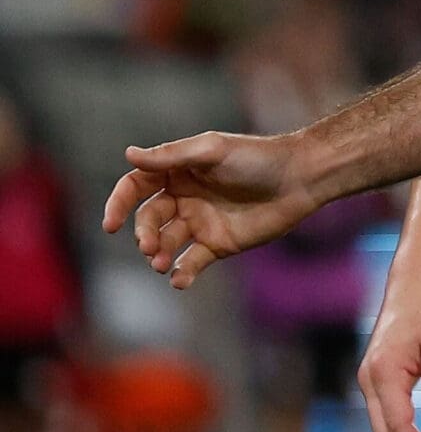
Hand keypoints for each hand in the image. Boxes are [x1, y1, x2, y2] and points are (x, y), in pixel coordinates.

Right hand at [100, 131, 312, 289]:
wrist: (300, 178)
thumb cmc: (257, 158)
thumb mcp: (213, 151)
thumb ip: (172, 156)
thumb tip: (128, 154)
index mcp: (178, 172)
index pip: (136, 187)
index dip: (119, 204)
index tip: (110, 223)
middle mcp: (184, 198)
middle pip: (148, 220)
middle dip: (143, 235)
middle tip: (149, 246)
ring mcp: (200, 223)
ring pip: (165, 244)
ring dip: (157, 255)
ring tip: (161, 263)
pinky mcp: (218, 244)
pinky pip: (191, 263)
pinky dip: (181, 274)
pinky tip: (179, 280)